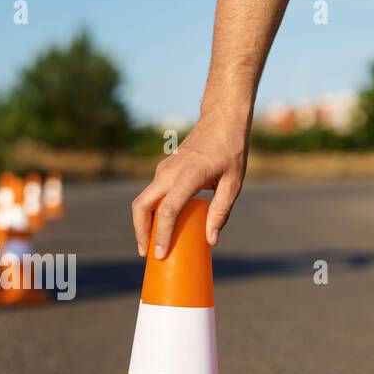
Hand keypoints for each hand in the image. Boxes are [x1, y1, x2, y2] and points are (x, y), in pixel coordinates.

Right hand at [131, 109, 248, 257]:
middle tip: (147, 253)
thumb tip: (211, 241)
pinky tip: (160, 225)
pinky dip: (151, 212)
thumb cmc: (231, 152)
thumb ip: (221, 211)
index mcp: (189, 175)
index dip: (161, 234)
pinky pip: (151, 194)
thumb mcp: (233, 183)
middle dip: (140, 232)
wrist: (220, 120)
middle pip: (141, 205)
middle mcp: (170, 172)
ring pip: (143, 200)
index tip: (159, 254)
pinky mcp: (163, 170)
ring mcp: (163, 170)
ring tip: (152, 244)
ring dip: (143, 223)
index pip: (168, 210)